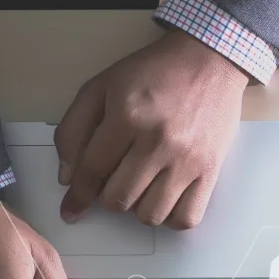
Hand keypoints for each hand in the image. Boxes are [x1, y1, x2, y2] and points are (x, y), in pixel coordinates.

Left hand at [55, 29, 246, 228]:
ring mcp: (187, 159)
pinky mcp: (210, 171)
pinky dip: (170, 217)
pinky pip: (185, 218)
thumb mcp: (102, 87)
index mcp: (128, 116)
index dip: (77, 196)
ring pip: (150, 215)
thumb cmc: (155, 73)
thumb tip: (68, 178)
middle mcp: (158, 141)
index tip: (71, 210)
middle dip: (108, 196)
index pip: (92, 171)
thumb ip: (74, 129)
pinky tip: (165, 197)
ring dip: (139, 207)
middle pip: (119, 199)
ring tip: (142, 186)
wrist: (209, 59)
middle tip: (115, 180)